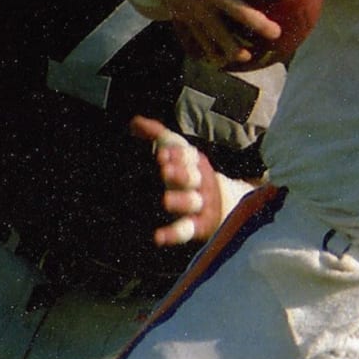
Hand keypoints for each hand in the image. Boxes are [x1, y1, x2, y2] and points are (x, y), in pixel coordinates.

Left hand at [129, 116, 222, 246]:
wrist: (224, 205)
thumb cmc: (191, 176)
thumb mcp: (179, 153)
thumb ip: (157, 135)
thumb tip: (134, 122)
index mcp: (195, 163)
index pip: (189, 156)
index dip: (178, 154)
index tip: (162, 152)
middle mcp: (201, 182)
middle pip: (192, 176)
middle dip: (180, 173)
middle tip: (164, 170)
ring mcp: (201, 205)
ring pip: (192, 202)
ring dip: (181, 200)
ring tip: (166, 200)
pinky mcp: (198, 227)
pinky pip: (186, 230)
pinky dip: (173, 234)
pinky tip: (159, 237)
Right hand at [131, 0, 293, 65]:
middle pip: (238, 11)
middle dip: (258, 24)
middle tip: (276, 33)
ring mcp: (196, 7)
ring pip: (217, 32)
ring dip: (233, 47)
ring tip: (248, 56)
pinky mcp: (187, 17)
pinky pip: (201, 38)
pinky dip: (212, 51)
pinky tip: (224, 61)